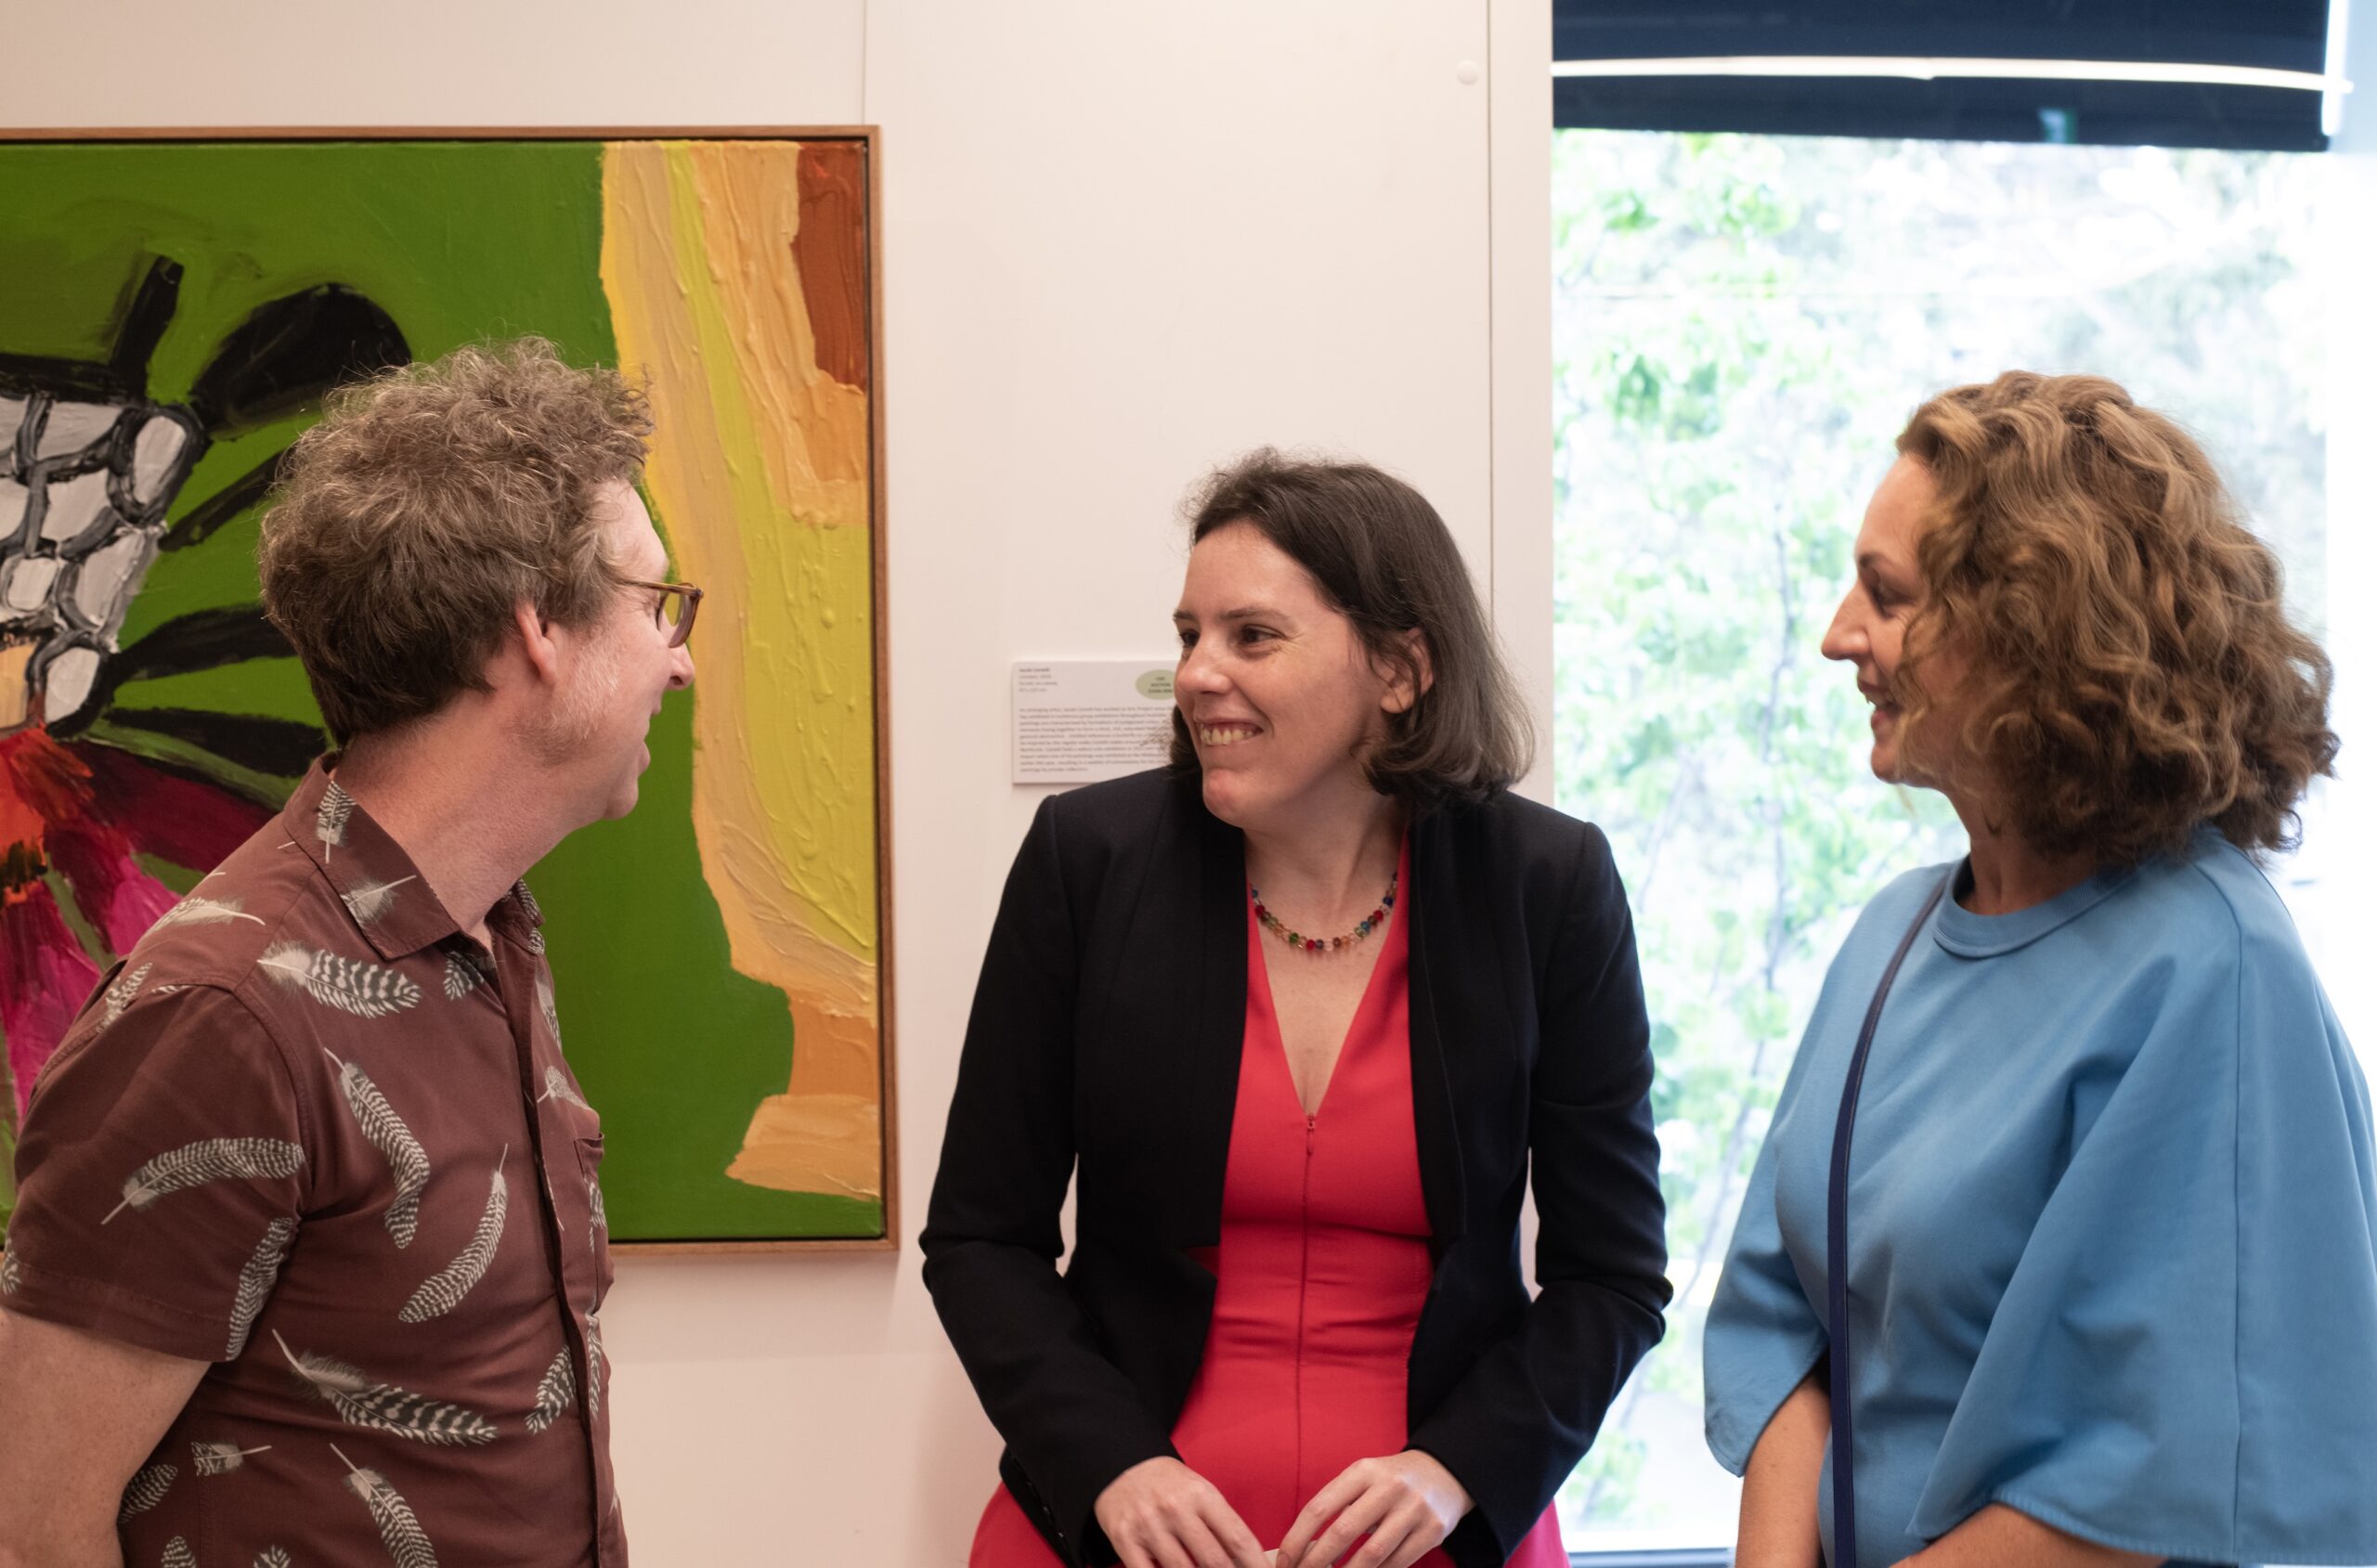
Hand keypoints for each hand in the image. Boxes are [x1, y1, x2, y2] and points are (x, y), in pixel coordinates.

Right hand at [1094, 1456, 1271, 1567]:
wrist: (1122, 1465)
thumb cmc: (1170, 1486)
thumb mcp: (1201, 1493)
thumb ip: (1221, 1525)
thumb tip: (1248, 1563)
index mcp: (1202, 1495)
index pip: (1238, 1538)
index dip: (1256, 1565)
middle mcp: (1176, 1508)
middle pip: (1214, 1560)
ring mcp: (1149, 1525)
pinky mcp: (1125, 1539)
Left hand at [1275, 1450, 1471, 1567]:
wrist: (1443, 1475)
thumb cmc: (1389, 1483)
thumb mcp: (1363, 1480)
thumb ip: (1338, 1507)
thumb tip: (1304, 1549)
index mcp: (1363, 1470)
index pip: (1320, 1508)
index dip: (1297, 1539)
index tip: (1285, 1563)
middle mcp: (1389, 1486)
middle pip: (1343, 1531)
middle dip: (1316, 1562)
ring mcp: (1414, 1508)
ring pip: (1372, 1554)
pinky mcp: (1433, 1530)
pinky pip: (1397, 1563)